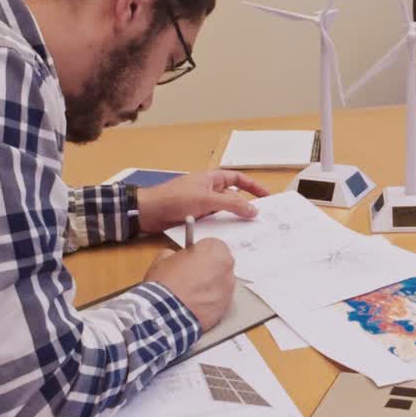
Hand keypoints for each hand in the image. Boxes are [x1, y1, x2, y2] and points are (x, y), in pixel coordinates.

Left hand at [137, 170, 269, 233]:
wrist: (149, 212)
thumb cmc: (176, 199)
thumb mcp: (207, 199)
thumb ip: (232, 204)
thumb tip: (253, 210)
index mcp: (212, 178)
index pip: (238, 179)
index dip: (253, 186)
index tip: (267, 196)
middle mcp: (208, 190)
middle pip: (233, 197)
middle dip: (245, 207)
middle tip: (260, 219)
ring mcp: (202, 205)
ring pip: (224, 212)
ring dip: (233, 220)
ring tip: (247, 231)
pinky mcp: (195, 218)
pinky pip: (214, 223)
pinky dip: (221, 228)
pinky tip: (228, 237)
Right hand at [144, 240, 236, 329]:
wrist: (164, 313)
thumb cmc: (166, 285)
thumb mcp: (163, 259)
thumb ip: (176, 254)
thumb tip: (175, 257)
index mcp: (216, 251)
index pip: (213, 245)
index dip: (201, 252)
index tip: (193, 258)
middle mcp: (227, 269)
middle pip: (221, 264)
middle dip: (209, 268)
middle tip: (192, 275)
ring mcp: (227, 290)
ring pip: (221, 283)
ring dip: (210, 286)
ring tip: (191, 292)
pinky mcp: (225, 308)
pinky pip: (219, 300)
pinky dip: (210, 302)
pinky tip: (195, 304)